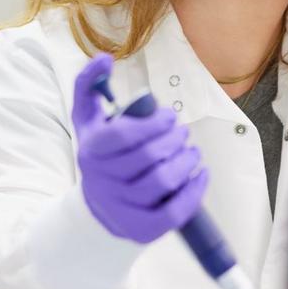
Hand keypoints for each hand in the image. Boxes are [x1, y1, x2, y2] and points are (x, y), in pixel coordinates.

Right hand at [71, 54, 208, 243]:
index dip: (154, 124)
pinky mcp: (141, 229)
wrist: (98, 207)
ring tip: (192, 152)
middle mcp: (101, 180)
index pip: (125, 135)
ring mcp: (120, 207)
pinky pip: (174, 212)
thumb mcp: (87, 119)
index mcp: (90, 151)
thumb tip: (104, 59)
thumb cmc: (101, 154)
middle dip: (175, 139)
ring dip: (187, 161)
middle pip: (148, 157)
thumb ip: (89, 84)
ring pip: (163, 182)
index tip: (170, 116)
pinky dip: (194, 191)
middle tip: (183, 132)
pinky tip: (200, 174)